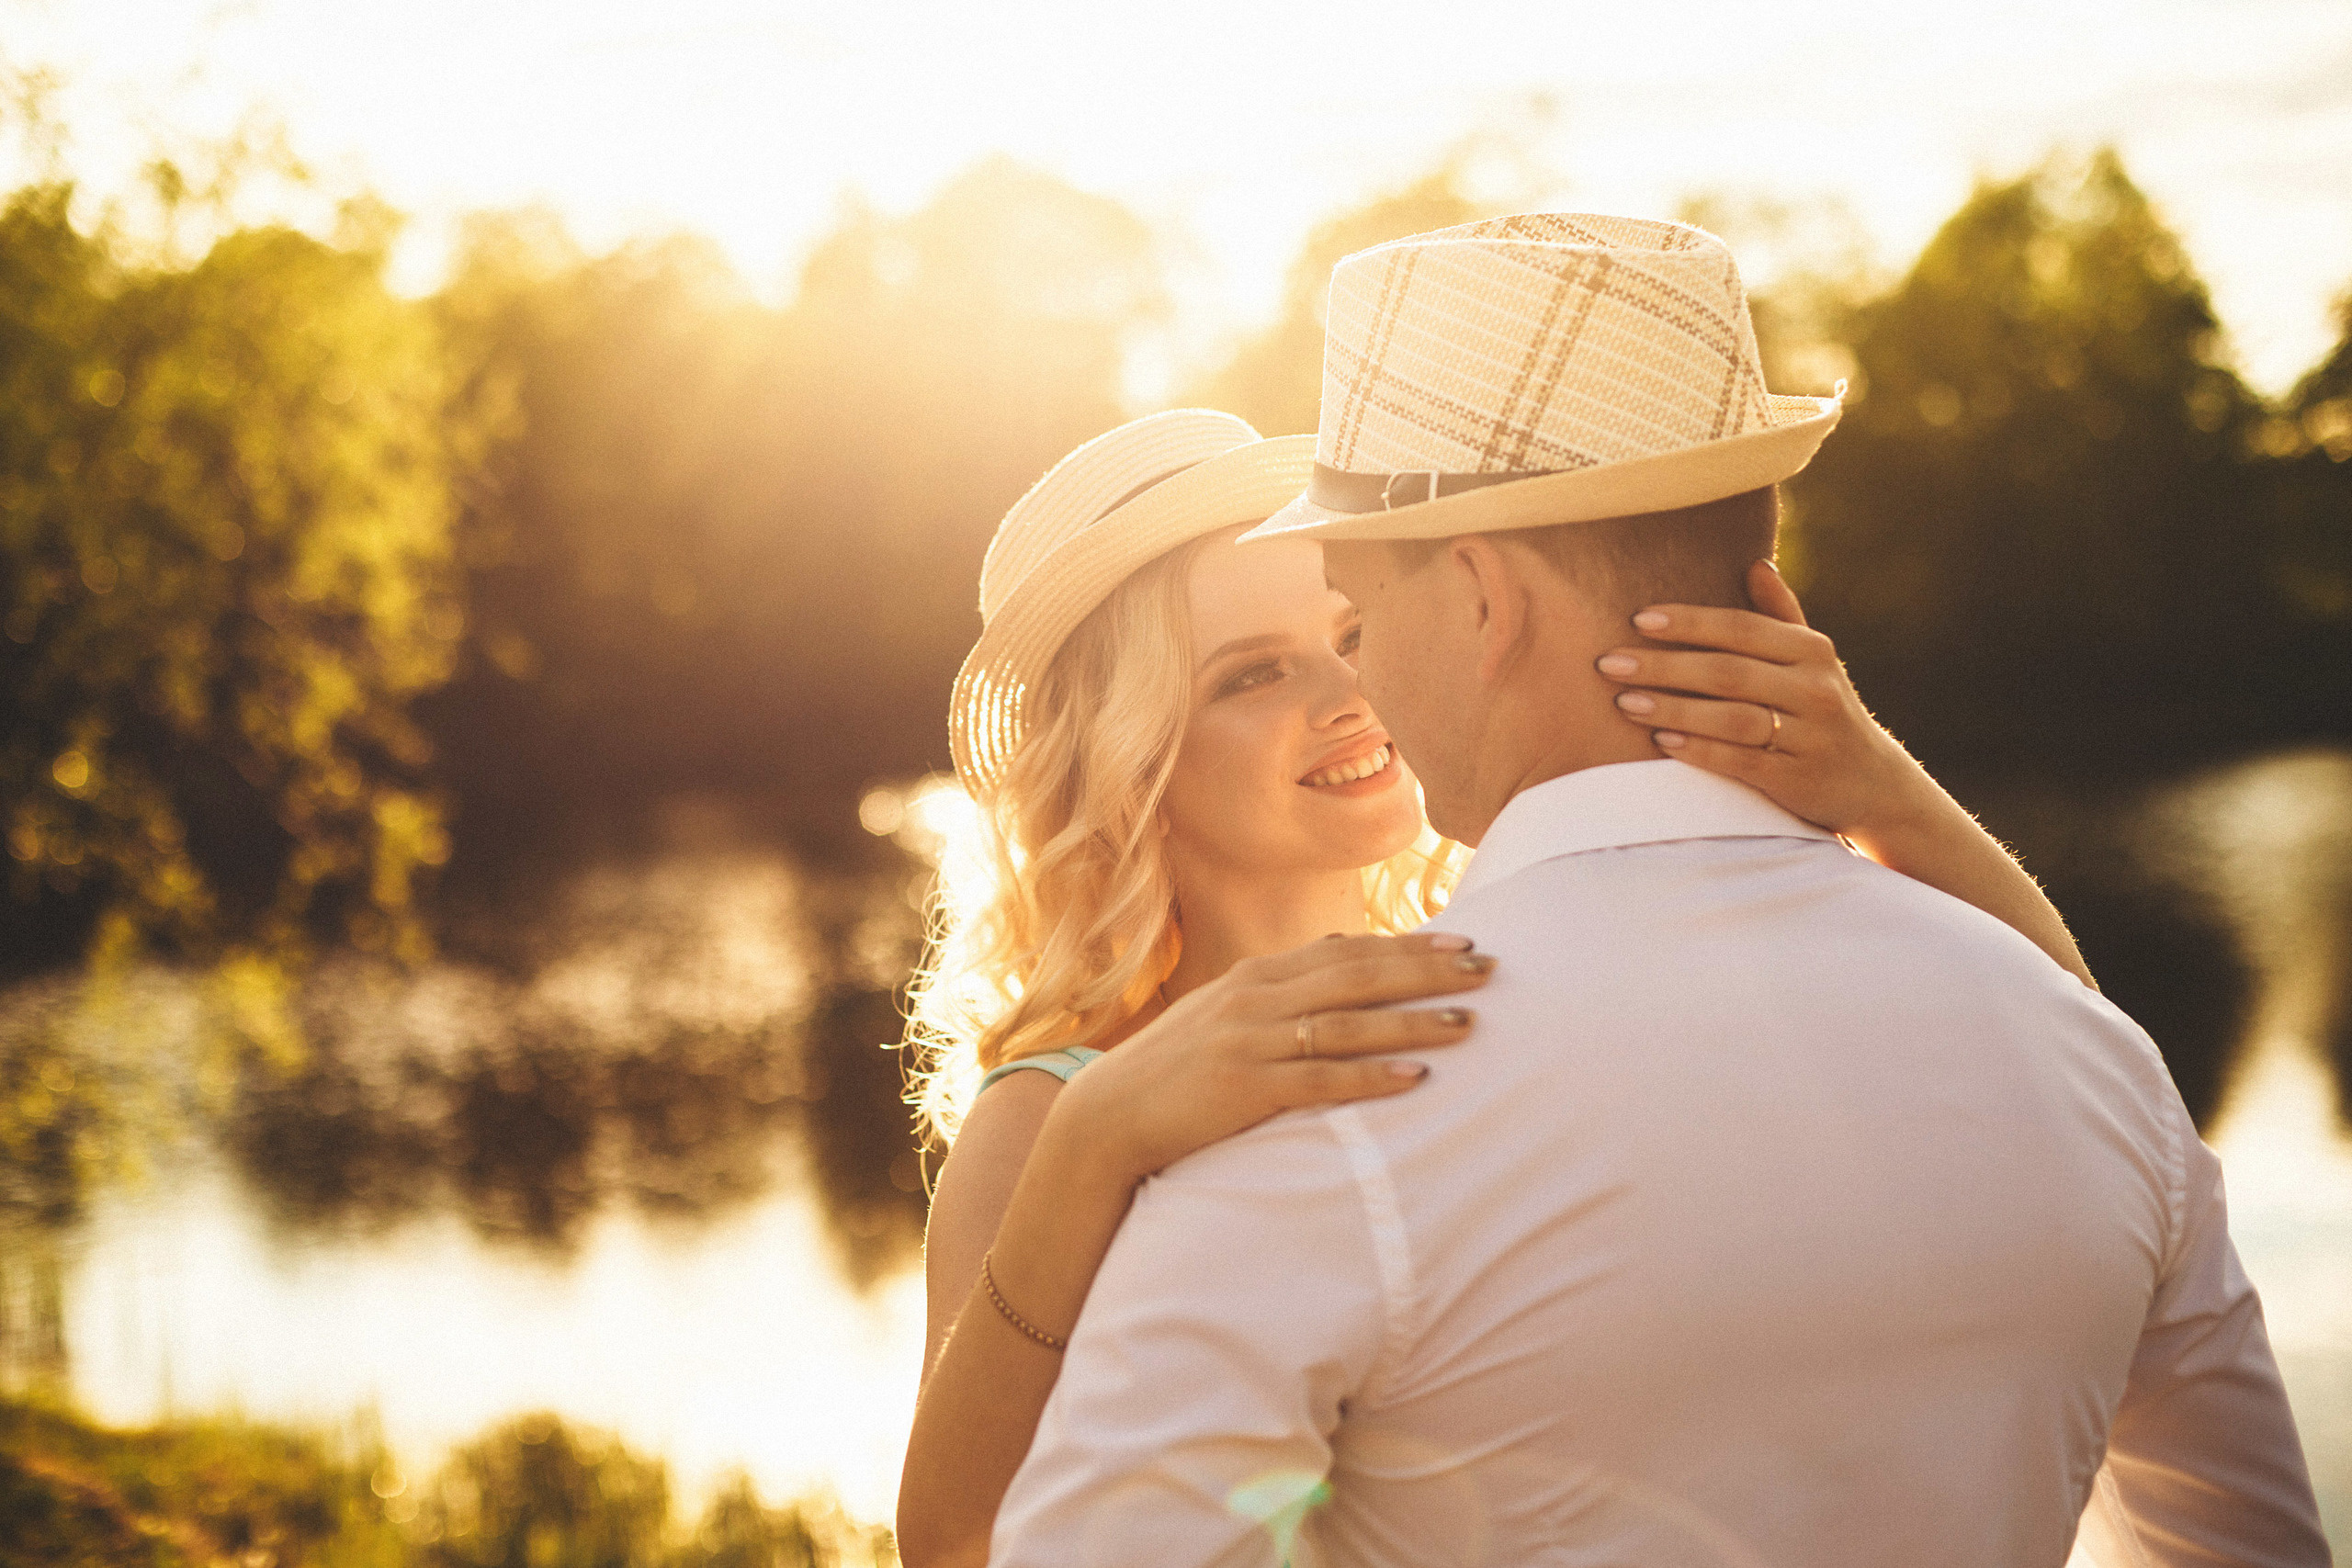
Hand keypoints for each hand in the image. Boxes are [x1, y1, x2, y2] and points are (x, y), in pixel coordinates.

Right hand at [1050, 931, 1495, 1186]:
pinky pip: (1321, 1080)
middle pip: (1359, 977)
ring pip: (1349, 1025)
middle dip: (1427, 971)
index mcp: (1257, 976)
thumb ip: (1287, 983)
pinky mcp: (1245, 1089)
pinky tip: (1416, 1077)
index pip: (1348, 951)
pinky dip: (1372, 1077)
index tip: (1464, 939)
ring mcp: (1251, 1042)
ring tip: (1468, 1023)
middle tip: (1487, 969)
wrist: (1109, 1114)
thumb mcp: (1229, 1011)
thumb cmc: (1179, 1067)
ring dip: (1413, 1022)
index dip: (1410, 945)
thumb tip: (1344, 947)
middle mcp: (1257, 999)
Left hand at [1592, 560, 1927, 840]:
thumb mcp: (1812, 661)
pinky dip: (1700, 750)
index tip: (1638, 619)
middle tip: (1609, 662)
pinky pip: (1741, 761)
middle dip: (1664, 665)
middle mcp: (1815, 689)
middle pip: (1729, 671)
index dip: (1689, 622)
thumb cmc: (1821, 710)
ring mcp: (1810, 736)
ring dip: (1674, 708)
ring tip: (1625, 702)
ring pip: (1732, 717)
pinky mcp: (1799, 779)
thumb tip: (1755, 563)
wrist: (1873, 783)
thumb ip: (1780, 616)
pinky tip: (1661, 742)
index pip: (1742, 628)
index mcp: (1812, 651)